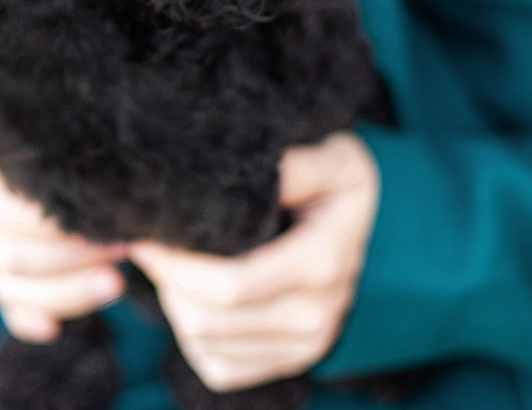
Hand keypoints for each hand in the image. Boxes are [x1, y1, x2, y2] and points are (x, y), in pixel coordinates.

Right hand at [0, 154, 126, 342]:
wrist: (79, 161)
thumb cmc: (83, 152)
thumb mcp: (75, 144)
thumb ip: (76, 165)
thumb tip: (112, 192)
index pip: (0, 213)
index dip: (49, 225)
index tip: (102, 221)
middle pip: (12, 256)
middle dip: (71, 260)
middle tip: (122, 249)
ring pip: (10, 288)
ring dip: (66, 291)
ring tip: (115, 283)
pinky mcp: (13, 283)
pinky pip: (12, 310)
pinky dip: (30, 320)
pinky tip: (53, 328)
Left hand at [129, 132, 379, 392]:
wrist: (382, 237)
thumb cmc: (340, 192)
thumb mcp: (335, 162)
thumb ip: (298, 165)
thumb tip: (258, 169)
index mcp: (319, 263)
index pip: (230, 284)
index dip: (176, 264)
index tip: (150, 234)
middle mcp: (313, 314)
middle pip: (208, 319)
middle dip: (167, 281)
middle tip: (154, 246)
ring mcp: (303, 345)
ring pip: (205, 345)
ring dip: (176, 306)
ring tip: (175, 266)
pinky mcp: (290, 362)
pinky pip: (218, 369)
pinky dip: (194, 339)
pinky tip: (196, 300)